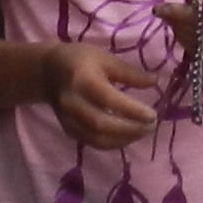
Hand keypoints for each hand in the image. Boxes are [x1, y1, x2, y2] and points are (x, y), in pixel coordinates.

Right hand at [40, 38, 162, 149]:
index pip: (108, 100)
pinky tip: (128, 137)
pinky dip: (113, 144)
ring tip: (143, 132)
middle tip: (152, 126)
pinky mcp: (68, 130)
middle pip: (101, 125)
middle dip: (130, 130)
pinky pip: (92, 143)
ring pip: (97, 138)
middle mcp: (73, 103)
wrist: (47, 72)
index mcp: (82, 80)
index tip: (152, 114)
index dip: (131, 111)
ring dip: (124, 140)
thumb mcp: (105, 58)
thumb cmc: (80, 60)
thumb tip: (156, 82)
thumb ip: (130, 72)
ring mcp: (68, 119)